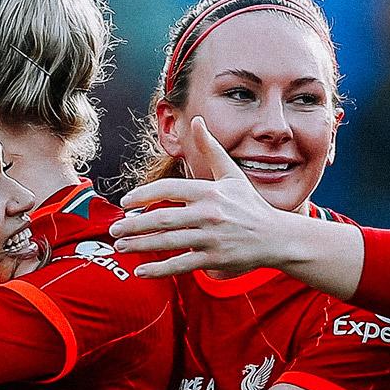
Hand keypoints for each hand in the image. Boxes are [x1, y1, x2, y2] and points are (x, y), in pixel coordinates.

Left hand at [110, 117, 292, 278]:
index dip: (143, 195)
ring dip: (139, 245)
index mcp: (209, 192)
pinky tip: (140, 270)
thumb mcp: (232, 175)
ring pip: (168, 242)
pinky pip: (181, 264)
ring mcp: (211, 238)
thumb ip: (211, 148)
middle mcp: (209, 214)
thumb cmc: (249, 205)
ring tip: (120, 246)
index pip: (168, 190)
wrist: (276, 237)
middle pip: (162, 218)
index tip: (125, 203)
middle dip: (133, 224)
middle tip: (114, 229)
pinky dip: (159, 268)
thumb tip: (196, 120)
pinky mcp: (214, 259)